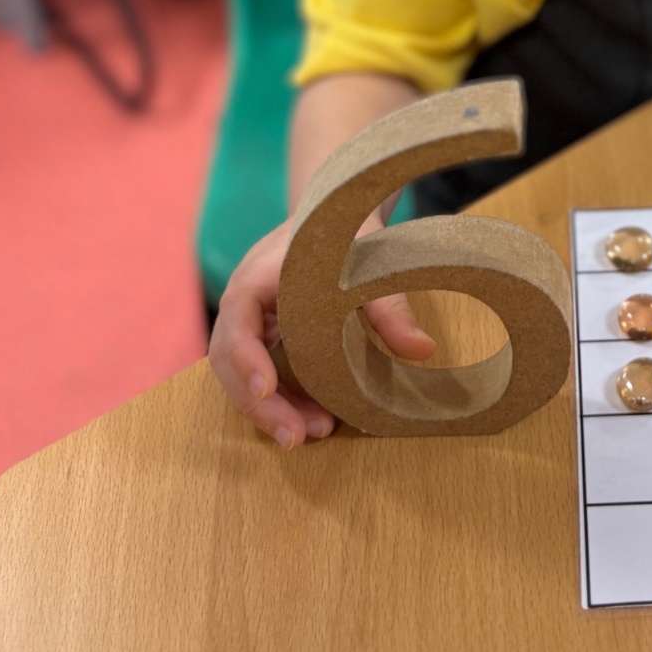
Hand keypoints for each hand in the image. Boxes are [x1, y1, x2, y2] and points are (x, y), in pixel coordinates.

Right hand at [208, 211, 435, 447]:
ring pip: (244, 376)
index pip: (236, 322)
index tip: (266, 391)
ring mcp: (254, 324)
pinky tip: (317, 418)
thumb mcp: (366, 259)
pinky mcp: (269, 339)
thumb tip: (420, 350)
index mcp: (256, 276)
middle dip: (259, 404)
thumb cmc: (345, 231)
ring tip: (312, 434)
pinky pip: (265, 374)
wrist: (334, 213)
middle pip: (230, 362)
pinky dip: (285, 400)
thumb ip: (388, 305)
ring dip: (272, 409)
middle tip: (295, 438)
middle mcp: (245, 305)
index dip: (246, 360)